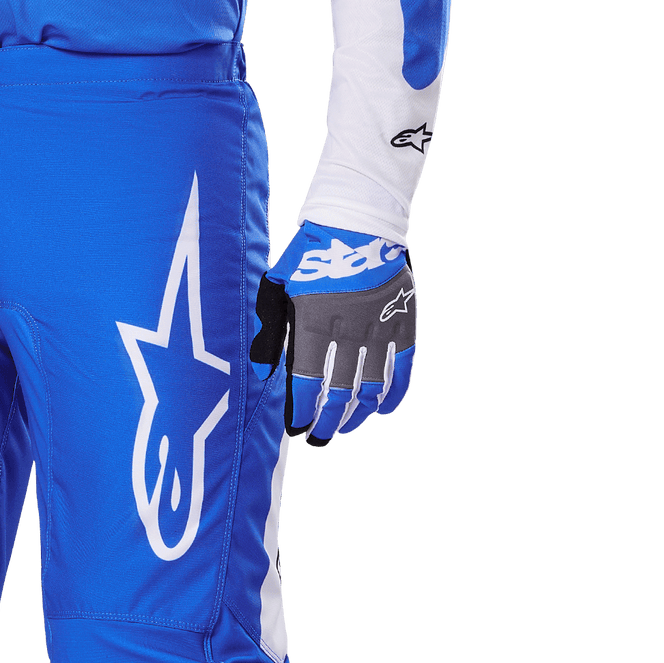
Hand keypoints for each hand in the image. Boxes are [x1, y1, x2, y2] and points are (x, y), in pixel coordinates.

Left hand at [249, 223, 417, 445]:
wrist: (358, 223)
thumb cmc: (312, 255)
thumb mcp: (278, 286)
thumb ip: (268, 329)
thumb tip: (260, 373)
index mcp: (314, 324)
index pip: (306, 383)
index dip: (302, 411)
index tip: (296, 428)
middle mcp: (348, 333)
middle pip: (339, 393)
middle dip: (329, 422)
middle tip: (321, 438)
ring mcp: (379, 330)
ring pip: (371, 388)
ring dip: (358, 414)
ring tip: (347, 428)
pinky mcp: (403, 324)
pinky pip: (402, 369)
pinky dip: (394, 394)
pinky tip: (382, 411)